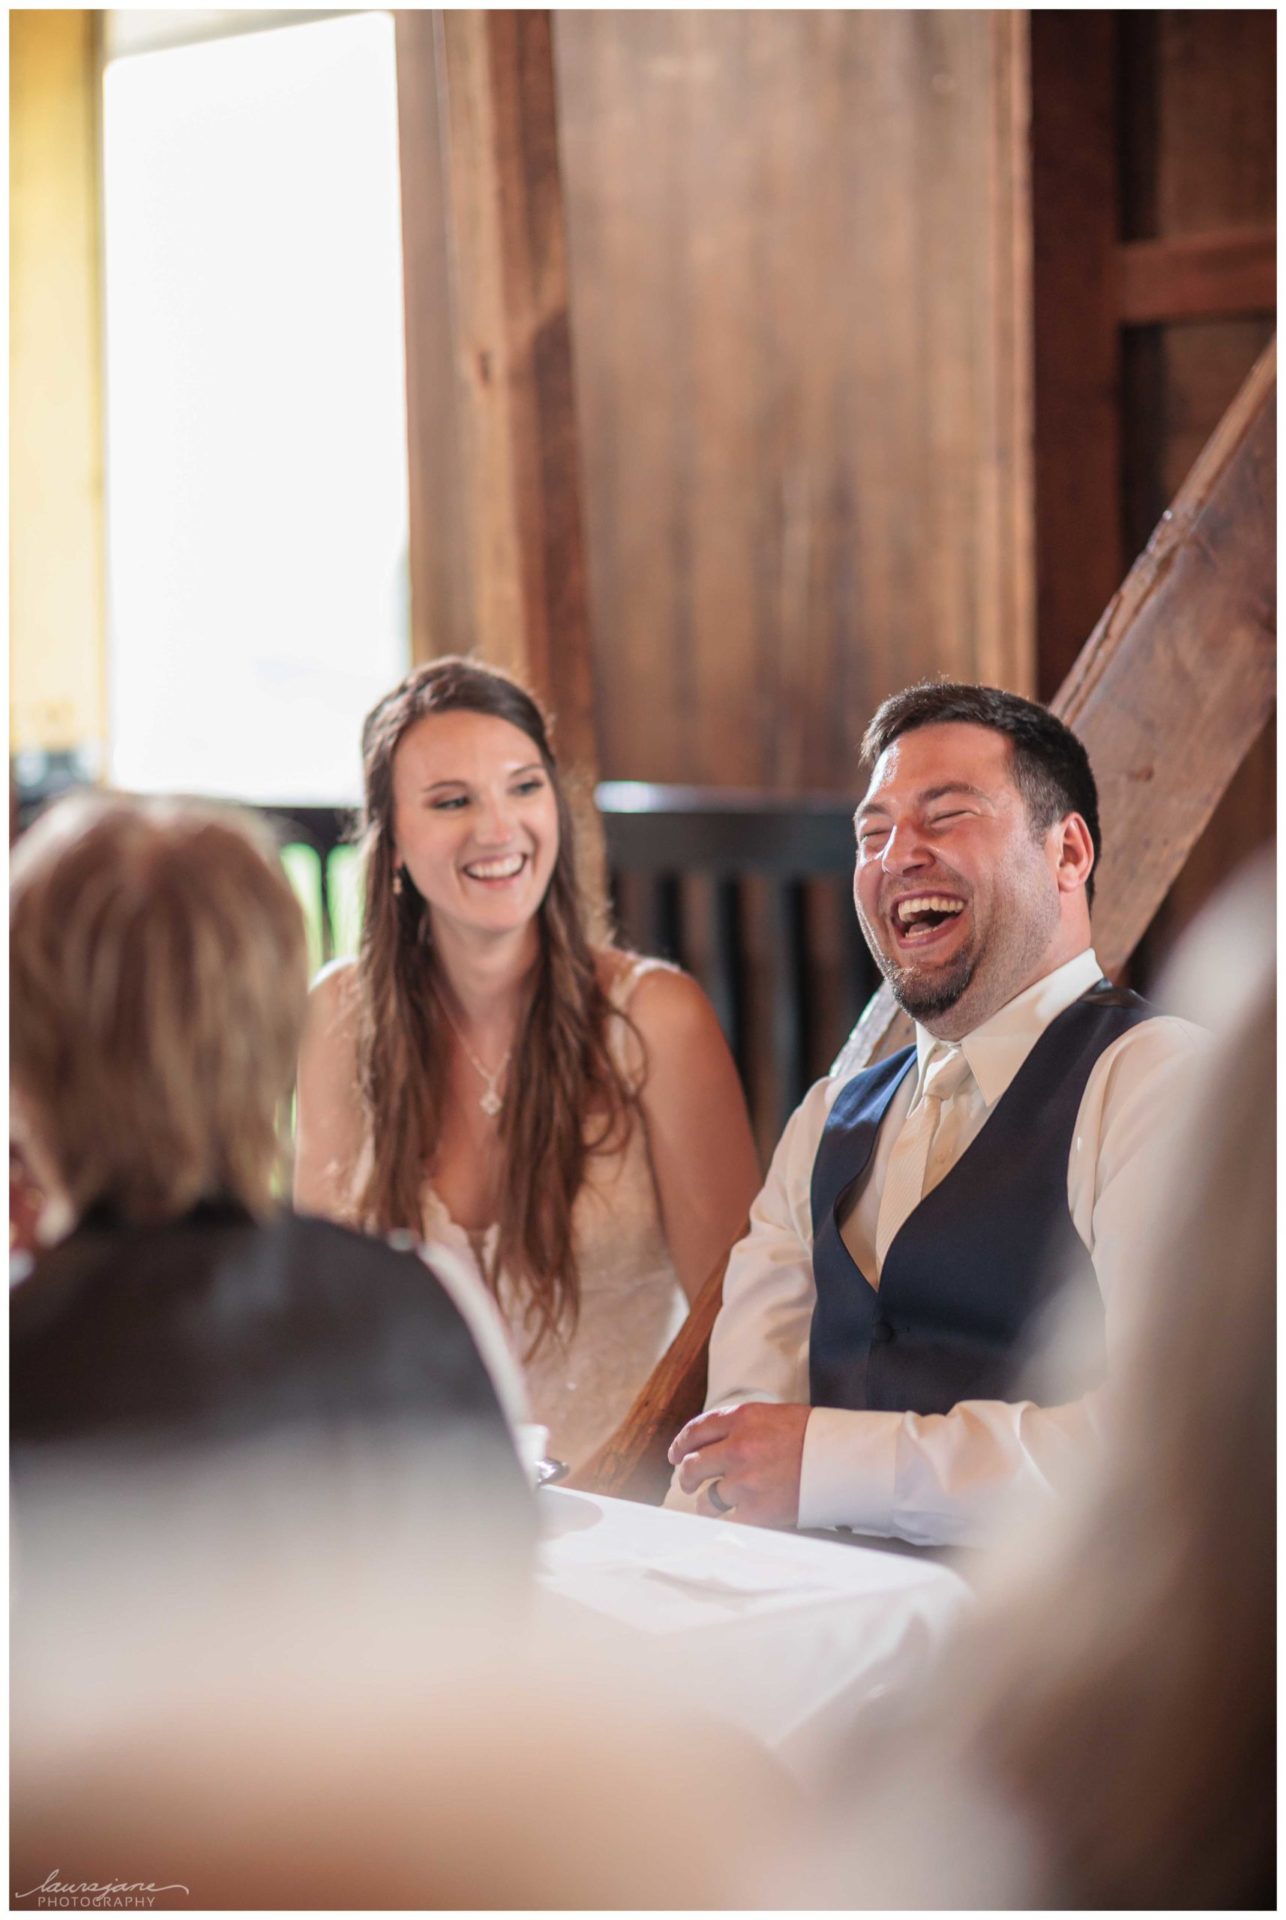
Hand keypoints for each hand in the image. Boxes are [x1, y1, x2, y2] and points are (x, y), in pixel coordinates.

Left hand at [668, 1402, 810, 1527]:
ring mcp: (745, 1481)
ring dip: (706, 1504)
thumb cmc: (817, 1437)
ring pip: (707, 1499)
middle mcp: (737, 1448)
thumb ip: (745, 1426)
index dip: (681, 1444)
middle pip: (694, 1465)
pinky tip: (730, 1524)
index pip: (697, 1430)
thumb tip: (719, 1442)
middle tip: (687, 1483)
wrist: (846, 1459)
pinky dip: (728, 1525)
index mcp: (742, 1419)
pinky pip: (729, 1523)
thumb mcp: (776, 1416)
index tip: (676, 1454)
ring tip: (711, 1508)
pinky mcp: (758, 1511)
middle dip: (686, 1476)